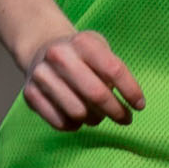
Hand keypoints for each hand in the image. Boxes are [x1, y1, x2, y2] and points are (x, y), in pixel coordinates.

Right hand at [16, 30, 142, 130]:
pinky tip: (78, 119)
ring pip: (78, 112)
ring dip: (94, 119)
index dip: (131, 91)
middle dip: (116, 111)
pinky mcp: (29, 93)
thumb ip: (115, 71)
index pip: (114, 70)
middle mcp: (59, 55)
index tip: (139, 106)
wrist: (43, 48)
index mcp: (83, 42)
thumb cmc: (82, 55)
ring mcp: (41, 75)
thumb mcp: (101, 50)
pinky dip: (74, 126)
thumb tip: (129, 102)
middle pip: (96, 94)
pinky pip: (59, 122)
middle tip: (125, 119)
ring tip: (98, 115)